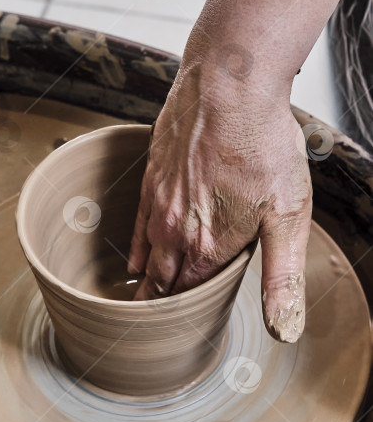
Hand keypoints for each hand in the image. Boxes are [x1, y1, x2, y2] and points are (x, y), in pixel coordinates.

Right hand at [127, 66, 311, 342]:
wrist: (228, 85)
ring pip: (147, 253)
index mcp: (208, 244)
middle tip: (150, 329)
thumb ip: (281, 276)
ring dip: (146, 280)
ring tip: (139, 302)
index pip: (187, 296)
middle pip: (162, 280)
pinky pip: (138, 223)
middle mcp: (176, 229)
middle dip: (158, 306)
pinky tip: (134, 258)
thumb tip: (283, 329)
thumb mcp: (287, 214)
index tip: (175, 336)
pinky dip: (135, 247)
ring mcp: (160, 201)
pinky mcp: (153, 174)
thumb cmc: (262, 143)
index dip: (182, 317)